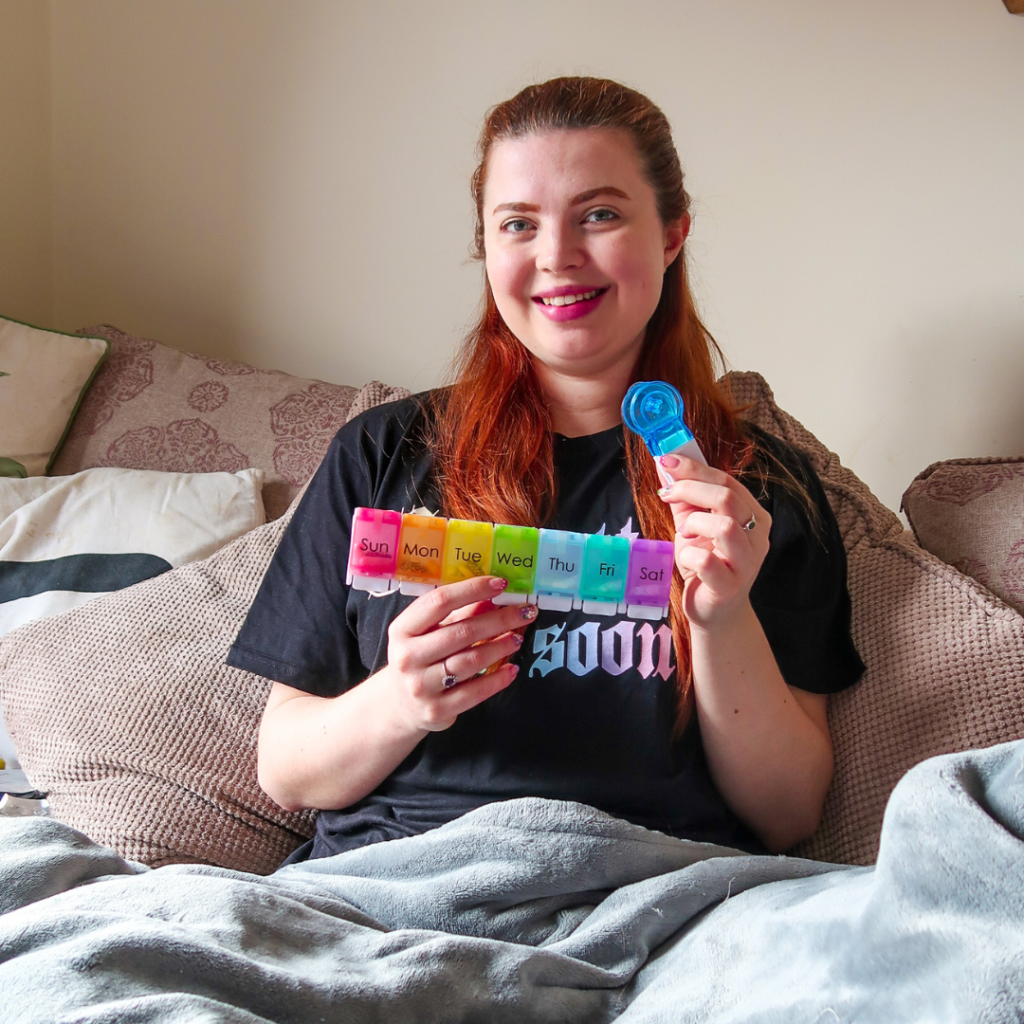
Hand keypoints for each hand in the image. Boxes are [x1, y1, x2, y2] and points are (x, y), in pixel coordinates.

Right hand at [383, 576, 535, 732]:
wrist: (400, 705)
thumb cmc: (419, 659)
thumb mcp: (429, 633)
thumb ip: (459, 615)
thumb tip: (494, 597)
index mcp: (402, 629)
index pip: (440, 602)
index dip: (473, 589)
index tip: (500, 584)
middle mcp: (408, 657)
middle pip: (462, 632)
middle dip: (499, 619)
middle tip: (525, 612)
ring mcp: (421, 685)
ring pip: (470, 661)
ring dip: (500, 647)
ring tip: (518, 638)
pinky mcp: (437, 709)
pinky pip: (474, 692)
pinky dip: (497, 680)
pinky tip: (512, 669)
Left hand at [656, 454, 770, 630]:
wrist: (712, 610)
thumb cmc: (705, 564)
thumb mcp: (692, 524)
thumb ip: (683, 497)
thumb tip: (665, 465)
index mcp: (753, 515)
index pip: (727, 481)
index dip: (695, 467)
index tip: (666, 461)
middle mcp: (757, 536)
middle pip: (727, 498)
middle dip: (691, 488)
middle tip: (666, 493)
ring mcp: (747, 562)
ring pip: (725, 526)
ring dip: (695, 523)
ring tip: (684, 534)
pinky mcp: (730, 586)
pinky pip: (706, 560)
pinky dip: (688, 554)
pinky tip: (686, 559)